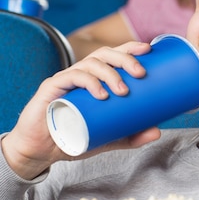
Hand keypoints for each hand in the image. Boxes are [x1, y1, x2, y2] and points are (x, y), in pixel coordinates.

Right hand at [1, 41, 159, 179]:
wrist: (41, 151)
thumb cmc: (73, 136)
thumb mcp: (109, 137)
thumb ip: (131, 135)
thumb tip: (157, 132)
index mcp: (95, 77)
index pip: (113, 55)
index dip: (130, 48)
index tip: (149, 50)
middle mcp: (82, 73)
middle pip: (105, 54)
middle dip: (125, 59)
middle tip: (140, 73)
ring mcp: (66, 78)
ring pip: (90, 63)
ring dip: (110, 73)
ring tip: (123, 91)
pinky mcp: (51, 88)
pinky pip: (71, 77)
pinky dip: (88, 82)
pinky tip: (100, 94)